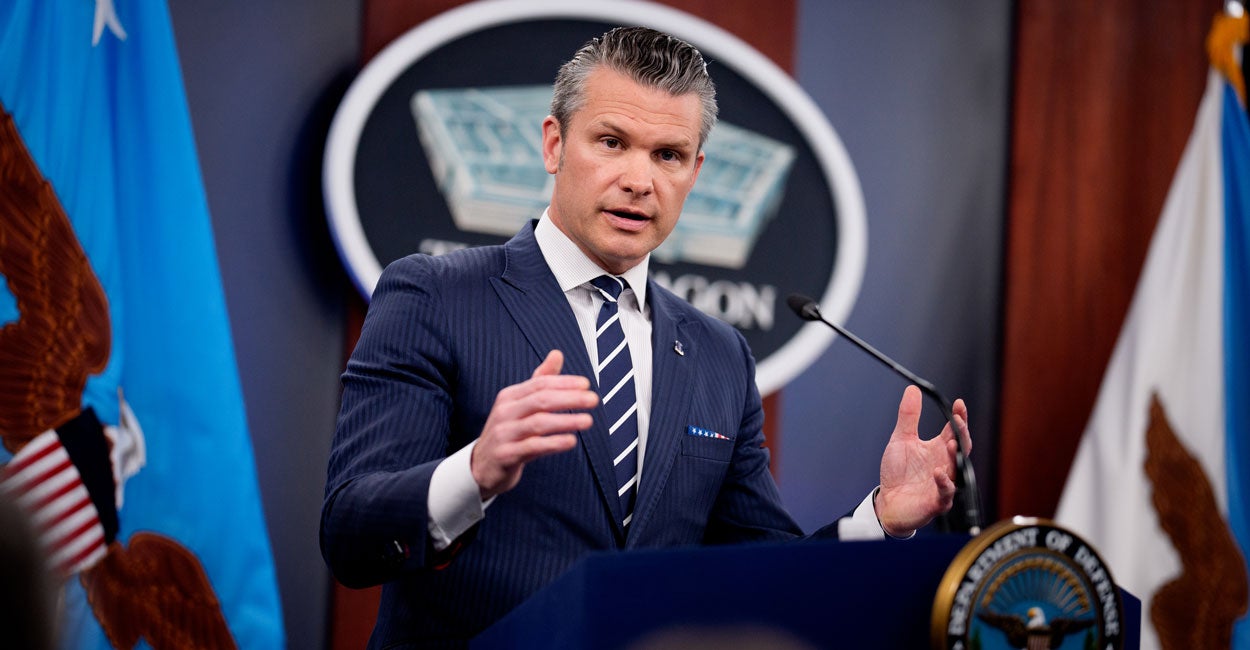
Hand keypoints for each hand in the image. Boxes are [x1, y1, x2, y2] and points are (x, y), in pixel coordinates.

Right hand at [471, 350, 596, 499]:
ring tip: (588, 421)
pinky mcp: (505, 455)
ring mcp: (504, 433)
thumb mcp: (519, 405)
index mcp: (510, 396)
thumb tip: (557, 354)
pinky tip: (571, 441)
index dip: (564, 382)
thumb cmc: (508, 432)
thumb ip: (540, 381)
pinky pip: (532, 447)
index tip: (586, 384)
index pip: (540, 384)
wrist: (482, 466)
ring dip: (566, 421)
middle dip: (570, 398)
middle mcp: (505, 412)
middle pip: (541, 400)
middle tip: (593, 399)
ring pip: (538, 423)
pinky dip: (553, 443)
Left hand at [875, 385, 970, 536]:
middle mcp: (945, 464)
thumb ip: (909, 417)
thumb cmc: (898, 473)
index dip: (959, 417)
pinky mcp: (937, 501)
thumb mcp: (901, 439)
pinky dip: (944, 482)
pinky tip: (939, 472)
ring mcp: (943, 483)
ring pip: (957, 469)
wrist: (887, 502)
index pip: (955, 430)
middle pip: (961, 448)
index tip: (958, 403)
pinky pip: (945, 492)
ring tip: (951, 442)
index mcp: (938, 449)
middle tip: (959, 420)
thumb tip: (913, 389)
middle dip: (962, 434)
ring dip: (955, 456)